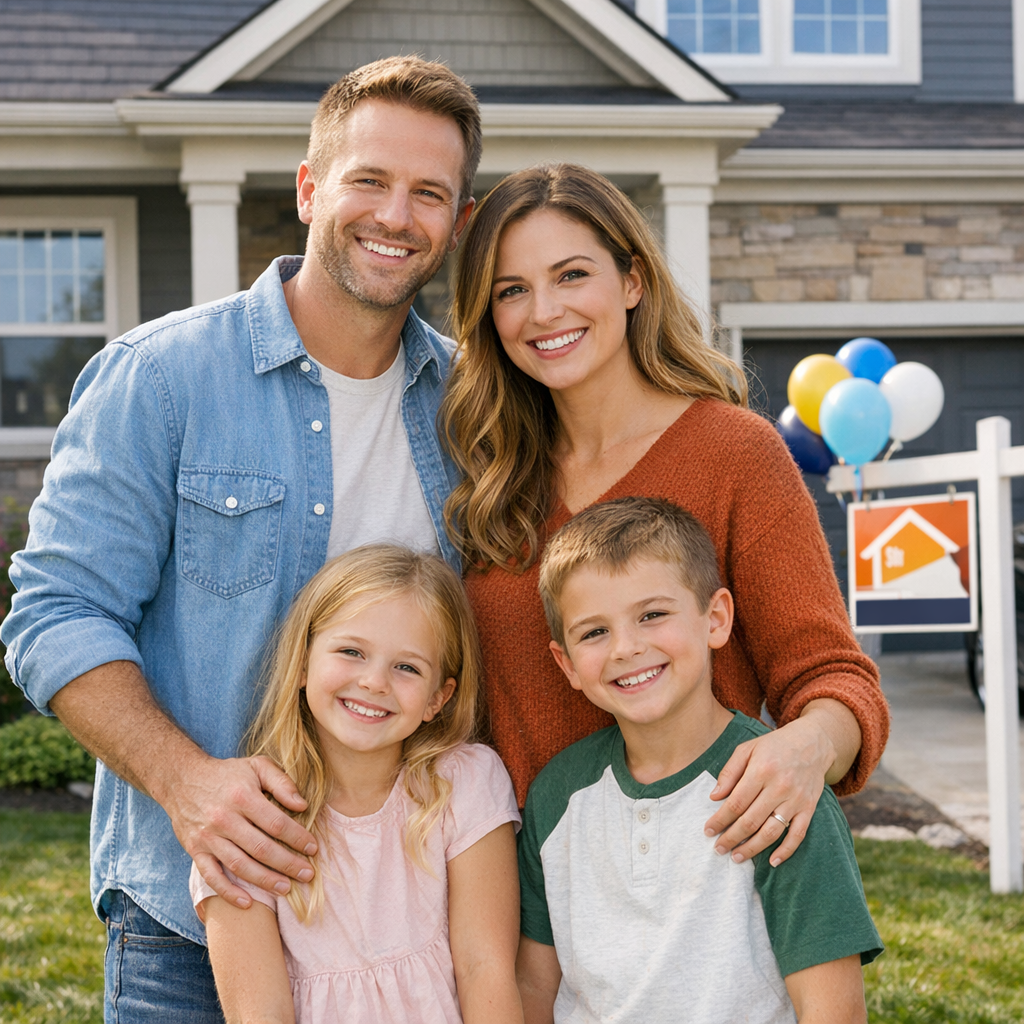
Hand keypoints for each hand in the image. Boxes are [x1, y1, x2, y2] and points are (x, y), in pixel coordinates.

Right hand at [162, 751, 318, 908]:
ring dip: (265, 881)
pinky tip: (247, 903)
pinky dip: (228, 893)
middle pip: (261, 848)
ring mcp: (208, 837)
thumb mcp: (257, 766)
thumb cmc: (228, 774)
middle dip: (288, 864)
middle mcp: (224, 819)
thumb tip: (302, 805)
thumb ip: (282, 782)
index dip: (297, 838)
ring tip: (286, 888)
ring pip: (240, 866)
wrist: (182, 779)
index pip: (276, 823)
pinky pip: (212, 876)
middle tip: (308, 874)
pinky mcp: (195, 851)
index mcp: (243, 796)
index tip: (313, 848)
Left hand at [703, 715, 834, 866]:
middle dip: (732, 838)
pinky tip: (772, 862)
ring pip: (772, 831)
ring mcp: (796, 800)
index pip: (736, 803)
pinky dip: (786, 851)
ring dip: (753, 848)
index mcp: (761, 770)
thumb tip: (714, 797)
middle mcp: (779, 787)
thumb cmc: (774, 746)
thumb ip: (729, 772)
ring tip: (737, 857)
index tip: (708, 831)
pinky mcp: (809, 808)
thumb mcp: (747, 749)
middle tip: (718, 849)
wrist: (812, 742)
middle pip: (751, 820)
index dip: (720, 820)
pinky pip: (798, 835)